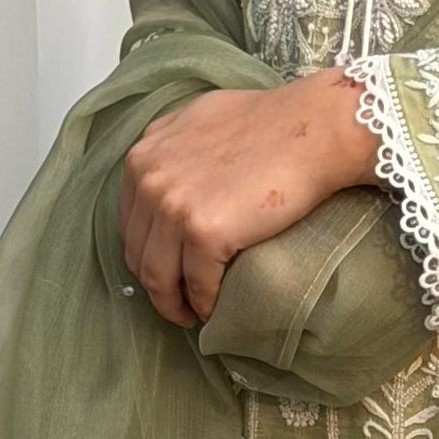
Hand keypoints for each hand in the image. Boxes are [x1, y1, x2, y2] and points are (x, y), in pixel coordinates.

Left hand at [120, 68, 379, 327]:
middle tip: (179, 304)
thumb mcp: (199, 124)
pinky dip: (205, 304)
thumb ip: (174, 153)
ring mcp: (173, 206)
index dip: (146, 255)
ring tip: (192, 314)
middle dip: (156, 286)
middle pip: (138, 255)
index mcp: (144, 156)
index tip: (166, 272)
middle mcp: (149, 179)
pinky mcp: (203, 231)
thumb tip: (170, 182)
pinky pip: (197, 285)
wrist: (309, 130)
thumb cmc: (268, 125)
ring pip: (158, 277)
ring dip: (175, 305)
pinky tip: (214, 309)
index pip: (129, 223)